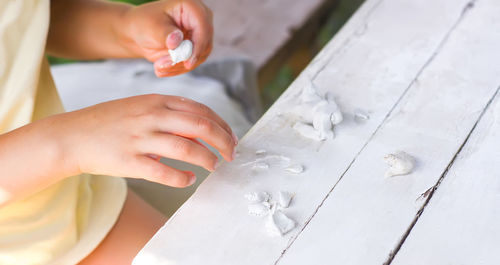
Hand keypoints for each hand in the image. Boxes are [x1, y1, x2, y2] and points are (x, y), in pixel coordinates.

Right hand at [51, 94, 235, 186]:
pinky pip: (163, 172)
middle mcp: (151, 117)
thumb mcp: (141, 107)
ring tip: (213, 166)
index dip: (221, 124)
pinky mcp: (128, 161)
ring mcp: (140, 138)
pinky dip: (181, 178)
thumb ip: (169, 115)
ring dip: (207, 159)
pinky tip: (188, 180)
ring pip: (186, 148)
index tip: (231, 137)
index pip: (200, 110)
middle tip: (231, 154)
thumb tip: (200, 130)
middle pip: (200, 126)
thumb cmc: (110, 122)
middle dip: (223, 141)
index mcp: (156, 101)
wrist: (72, 135)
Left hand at [122, 0, 212, 76]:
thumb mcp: (152, 28)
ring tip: (158, 66)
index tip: (187, 63)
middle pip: (205, 44)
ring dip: (179, 66)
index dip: (198, 47)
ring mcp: (201, 33)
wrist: (140, 32)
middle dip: (184, 59)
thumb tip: (176, 42)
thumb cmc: (145, 24)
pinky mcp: (198, 46)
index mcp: (191, 7)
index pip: (203, 28)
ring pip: (200, 56)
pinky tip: (162, 67)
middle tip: (161, 65)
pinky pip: (194, 62)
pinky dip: (178, 68)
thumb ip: (165, 34)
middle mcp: (201, 18)